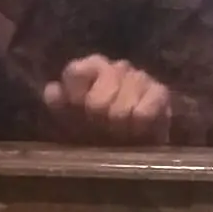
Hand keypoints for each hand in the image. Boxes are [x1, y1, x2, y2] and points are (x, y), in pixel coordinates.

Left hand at [43, 55, 170, 143]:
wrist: (135, 144)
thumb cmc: (99, 127)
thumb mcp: (72, 117)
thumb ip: (59, 102)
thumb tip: (52, 90)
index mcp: (91, 67)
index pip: (76, 72)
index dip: (76, 98)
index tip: (80, 115)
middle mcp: (115, 67)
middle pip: (97, 99)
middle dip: (98, 120)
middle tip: (103, 128)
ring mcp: (139, 77)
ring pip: (120, 109)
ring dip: (119, 128)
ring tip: (121, 131)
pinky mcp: (160, 92)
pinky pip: (143, 114)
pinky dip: (138, 128)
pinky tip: (139, 130)